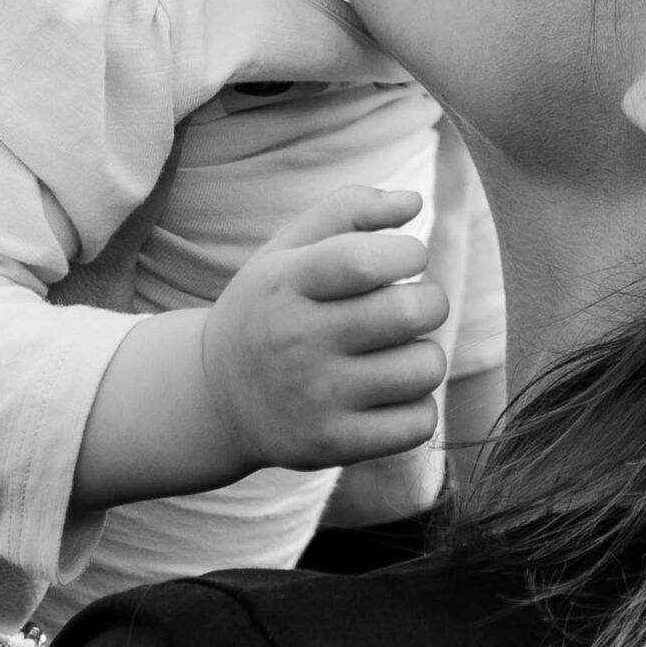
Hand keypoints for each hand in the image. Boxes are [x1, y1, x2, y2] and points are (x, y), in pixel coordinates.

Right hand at [198, 186, 448, 473]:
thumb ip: (348, 210)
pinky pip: (418, 424)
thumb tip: (414, 201)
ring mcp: (316, 398)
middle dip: (431, 301)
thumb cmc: (268, 308)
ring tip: (398, 352)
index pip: (366, 261)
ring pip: (424, 369)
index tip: (406, 259)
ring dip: (426, 355)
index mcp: (288, 283)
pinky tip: (390, 394)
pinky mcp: (333, 444)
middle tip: (412, 307)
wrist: (215, 398)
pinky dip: (418, 406)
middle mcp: (298, 341)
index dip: (409, 253)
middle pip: (409, 313)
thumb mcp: (286, 249)